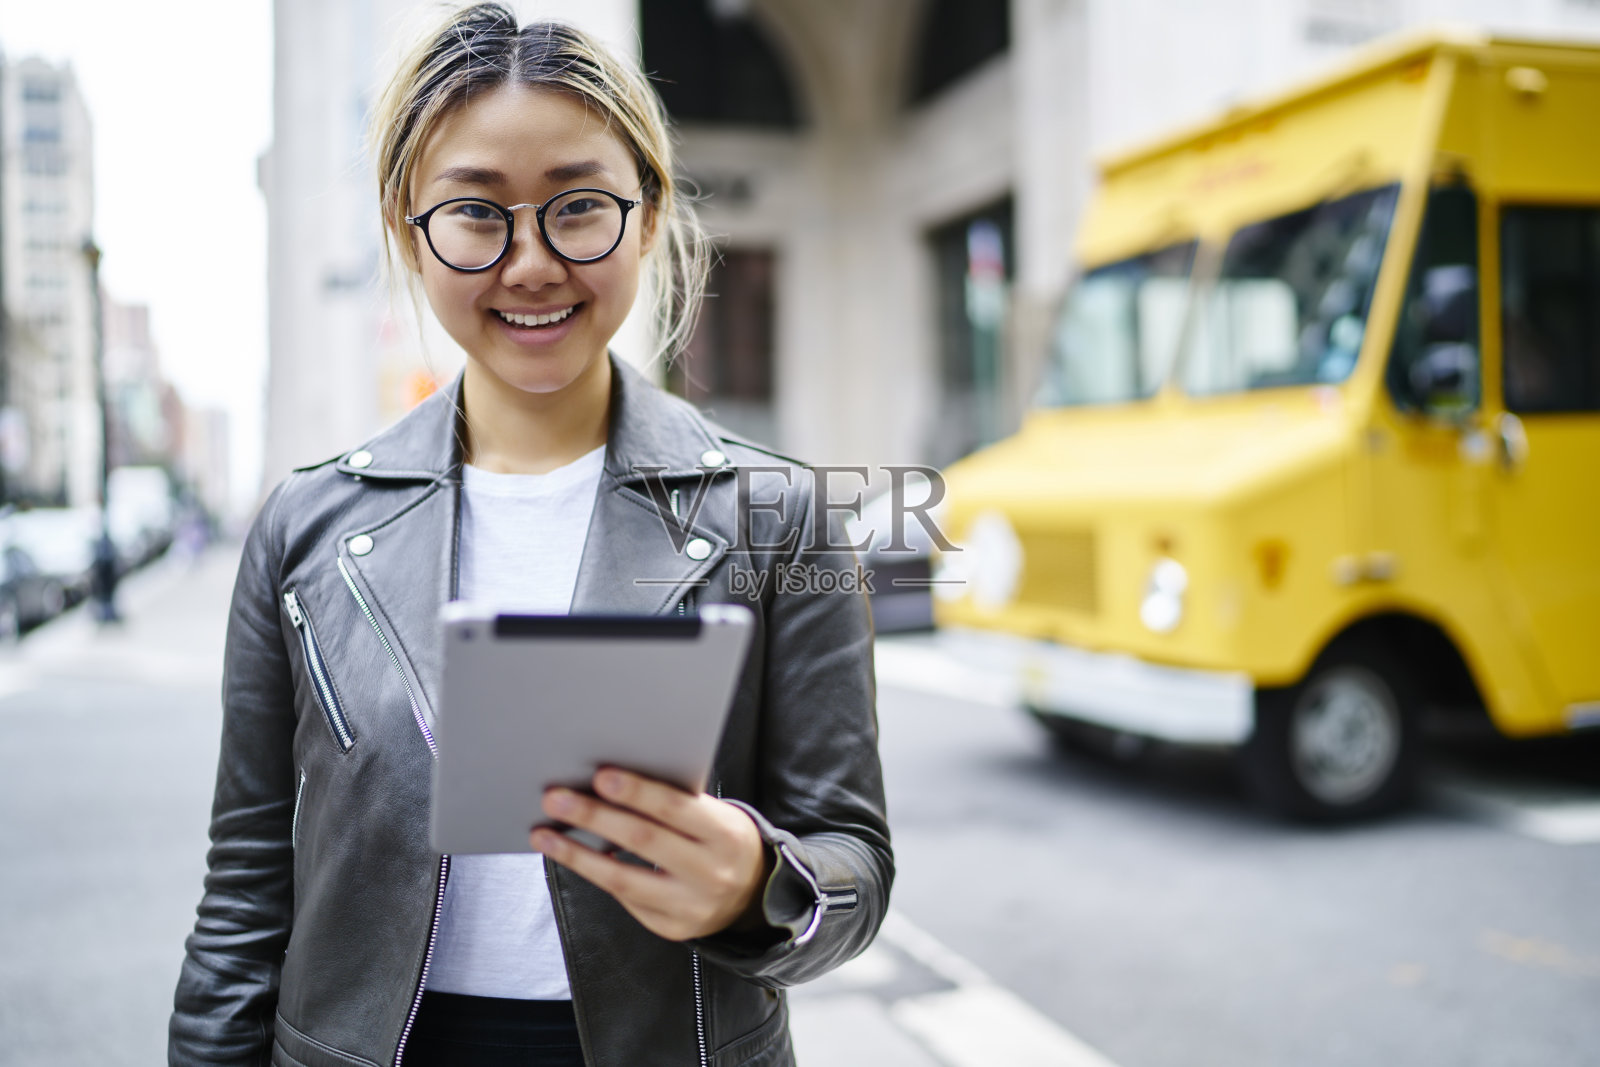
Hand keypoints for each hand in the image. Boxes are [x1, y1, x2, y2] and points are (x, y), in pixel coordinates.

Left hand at [531, 768, 771, 941]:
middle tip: (555, 798)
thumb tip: (612, 783)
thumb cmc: (722, 839)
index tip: (599, 776)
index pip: (676, 809)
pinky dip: (597, 874)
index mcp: (726, 835)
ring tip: (544, 834)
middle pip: (643, 841)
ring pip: (624, 880)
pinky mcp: (672, 929)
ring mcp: (692, 907)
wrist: (753, 894)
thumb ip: (676, 804)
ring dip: (577, 854)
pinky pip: (626, 899)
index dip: (637, 792)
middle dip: (594, 817)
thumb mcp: (716, 815)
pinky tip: (572, 857)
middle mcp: (712, 873)